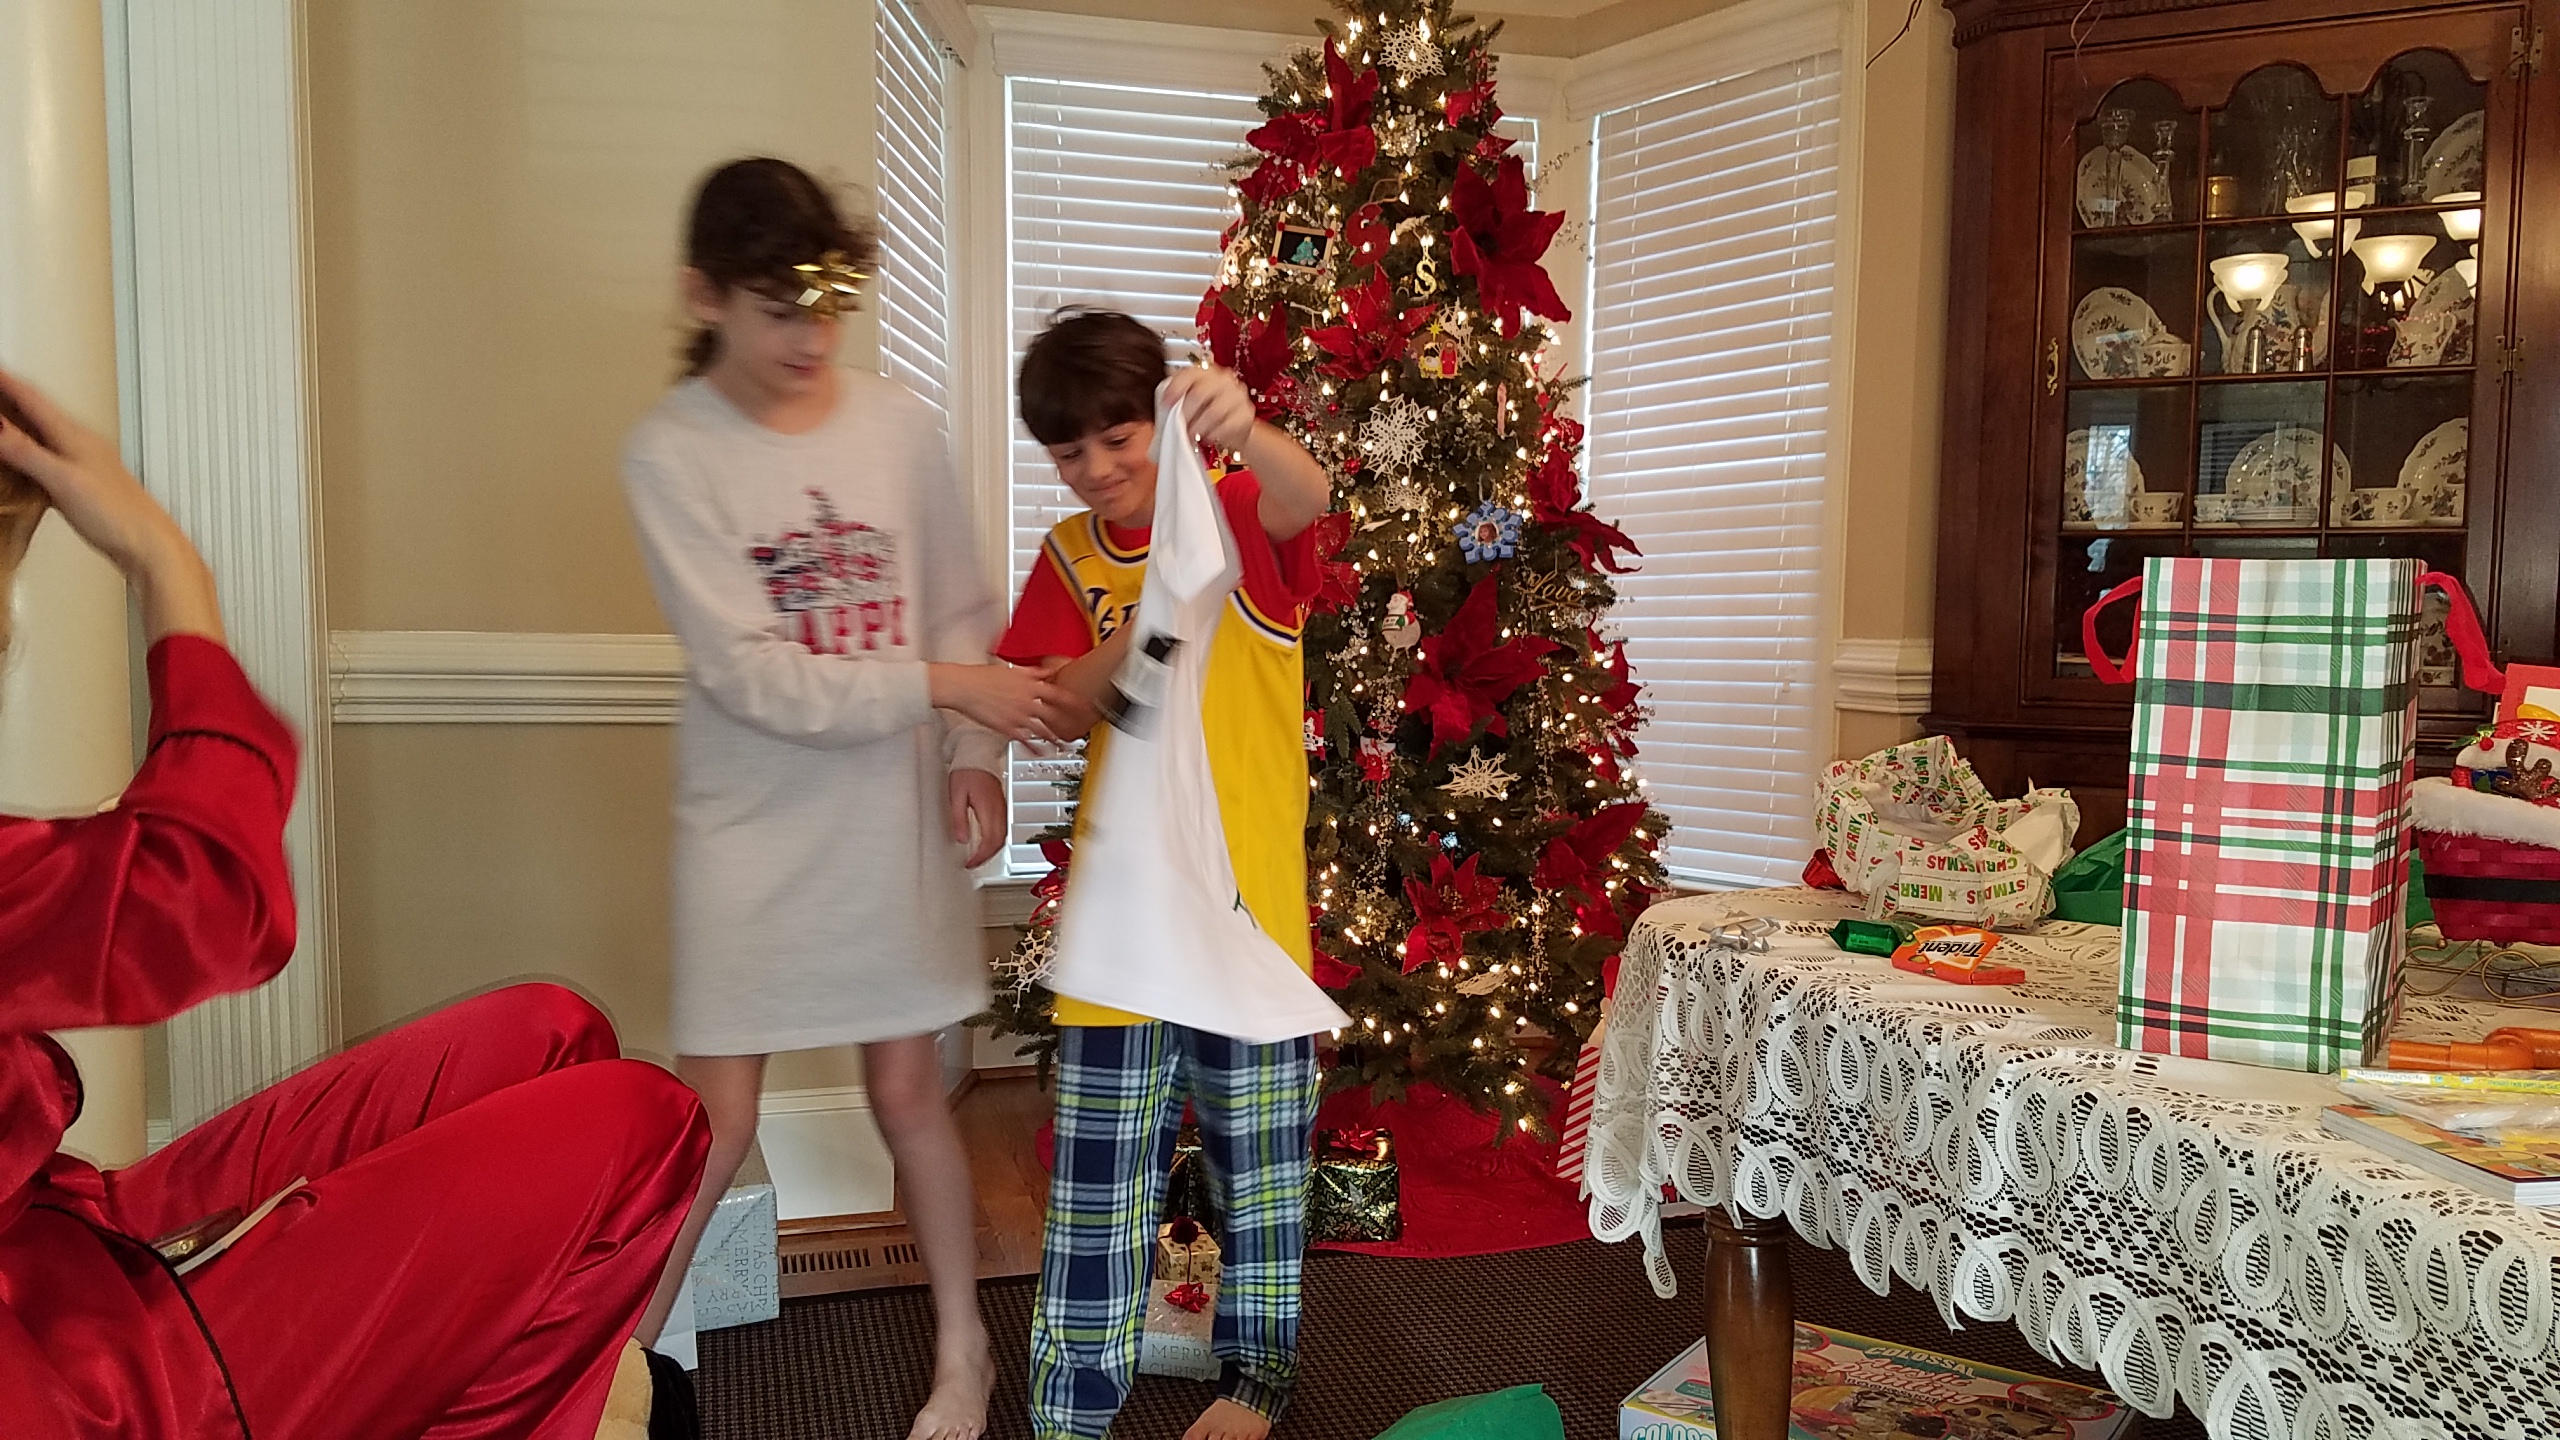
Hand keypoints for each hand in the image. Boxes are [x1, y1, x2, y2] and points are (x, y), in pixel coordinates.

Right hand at [0, 367, 222, 641]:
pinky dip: (29, 453)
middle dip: (10, 398)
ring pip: (43, 434)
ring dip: (19, 424)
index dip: (7, 383)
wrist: (151, 546)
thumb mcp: (64, 480)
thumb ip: (28, 453)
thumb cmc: (119, 516)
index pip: (33, 399)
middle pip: (37, 412)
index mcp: (75, 437)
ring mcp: (84, 465)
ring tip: (2, 418)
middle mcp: (81, 445)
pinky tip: (24, 463)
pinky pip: (48, 458)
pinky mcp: (84, 485)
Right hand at [928, 663, 1068, 744]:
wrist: (964, 687)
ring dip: (1056, 739)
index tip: (1084, 705)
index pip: (1059, 693)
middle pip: (1055, 714)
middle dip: (1069, 723)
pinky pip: (1025, 741)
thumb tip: (1045, 671)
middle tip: (1080, 729)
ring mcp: (1019, 716)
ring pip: (1043, 730)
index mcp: (1030, 684)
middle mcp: (1027, 700)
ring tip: (1066, 747)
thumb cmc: (983, 677)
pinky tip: (1042, 753)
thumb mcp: (1012, 670)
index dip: (1074, 701)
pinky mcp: (1008, 728)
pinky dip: (1036, 749)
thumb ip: (1032, 673)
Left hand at [947, 768, 1006, 867]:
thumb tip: (963, 839)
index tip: (970, 863)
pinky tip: (986, 842)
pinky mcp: (1001, 805)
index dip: (981, 856)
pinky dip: (995, 840)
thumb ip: (959, 819)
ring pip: (1003, 837)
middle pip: (999, 842)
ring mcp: (1002, 808)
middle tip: (973, 864)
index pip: (989, 841)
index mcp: (988, 809)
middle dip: (987, 857)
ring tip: (979, 857)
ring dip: (992, 850)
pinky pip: (1003, 828)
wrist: (977, 753)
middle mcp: (999, 810)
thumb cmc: (966, 771)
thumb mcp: (956, 796)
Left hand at [1162, 363, 1256, 452]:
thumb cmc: (1208, 413)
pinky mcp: (1246, 414)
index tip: (1166, 403)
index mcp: (1206, 372)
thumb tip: (1164, 408)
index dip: (1175, 388)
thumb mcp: (1192, 403)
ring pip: (1214, 412)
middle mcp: (1224, 380)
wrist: (1235, 427)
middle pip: (1200, 393)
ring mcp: (1237, 395)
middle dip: (1186, 413)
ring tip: (1192, 434)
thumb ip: (1179, 401)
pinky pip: (1227, 425)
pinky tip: (1208, 436)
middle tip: (1180, 425)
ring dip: (1199, 426)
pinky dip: (1214, 434)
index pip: (1189, 374)